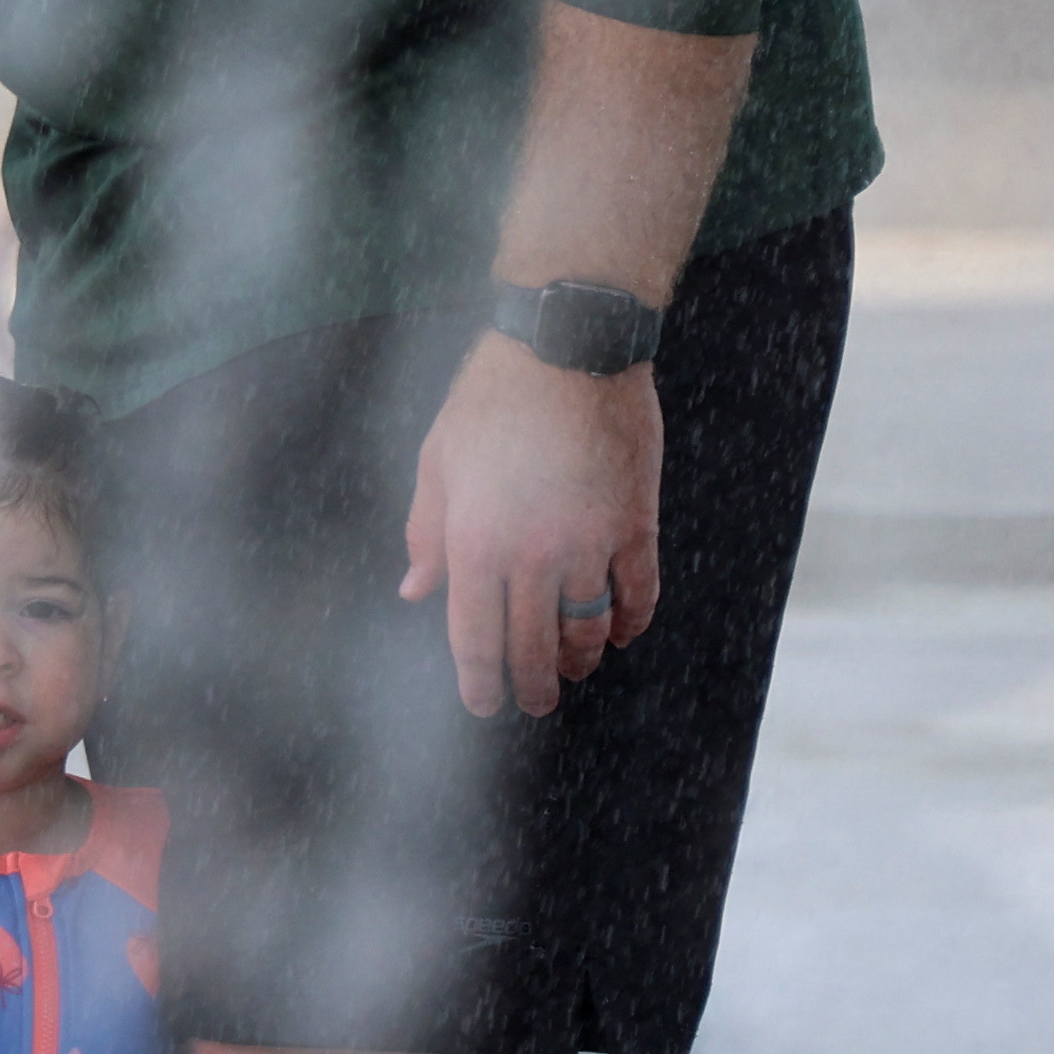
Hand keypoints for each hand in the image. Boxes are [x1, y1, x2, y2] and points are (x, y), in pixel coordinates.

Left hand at [403, 335, 660, 721]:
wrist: (567, 348)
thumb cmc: (490, 400)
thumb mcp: (438, 463)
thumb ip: (426, 535)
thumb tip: (415, 592)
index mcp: (476, 543)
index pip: (476, 638)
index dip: (480, 681)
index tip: (484, 705)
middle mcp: (533, 555)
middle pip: (534, 646)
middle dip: (532, 684)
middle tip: (533, 702)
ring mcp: (590, 543)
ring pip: (588, 628)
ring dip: (580, 659)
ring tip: (573, 670)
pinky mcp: (634, 524)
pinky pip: (638, 592)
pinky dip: (631, 622)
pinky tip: (620, 634)